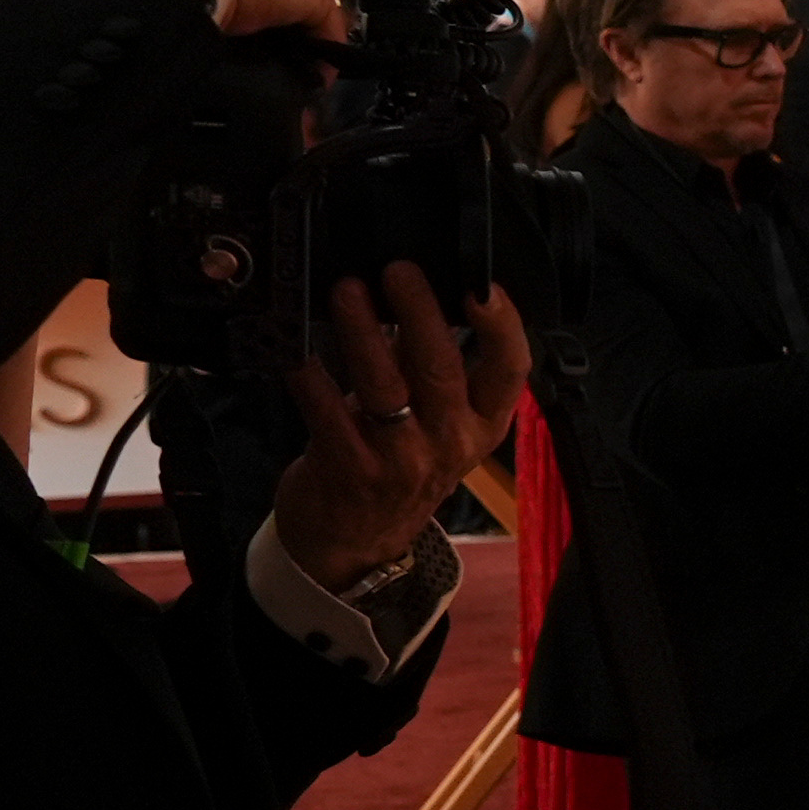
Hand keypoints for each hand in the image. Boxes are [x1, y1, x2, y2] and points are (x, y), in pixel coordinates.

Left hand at [265, 271, 524, 591]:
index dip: (502, 327)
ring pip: (385, 387)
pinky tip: (298, 349)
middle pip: (441, 369)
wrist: (357, 539)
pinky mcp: (350, 469)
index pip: (509, 371)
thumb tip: (414, 297)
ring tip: (348, 291)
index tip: (483, 285)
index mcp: (483, 424)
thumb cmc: (400, 466)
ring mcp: (401, 460)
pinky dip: (312, 377)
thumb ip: (434, 369)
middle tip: (398, 270)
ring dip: (363, 333)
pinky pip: (328, 413)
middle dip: (419, 312)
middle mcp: (450, 442)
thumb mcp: (440, 424)